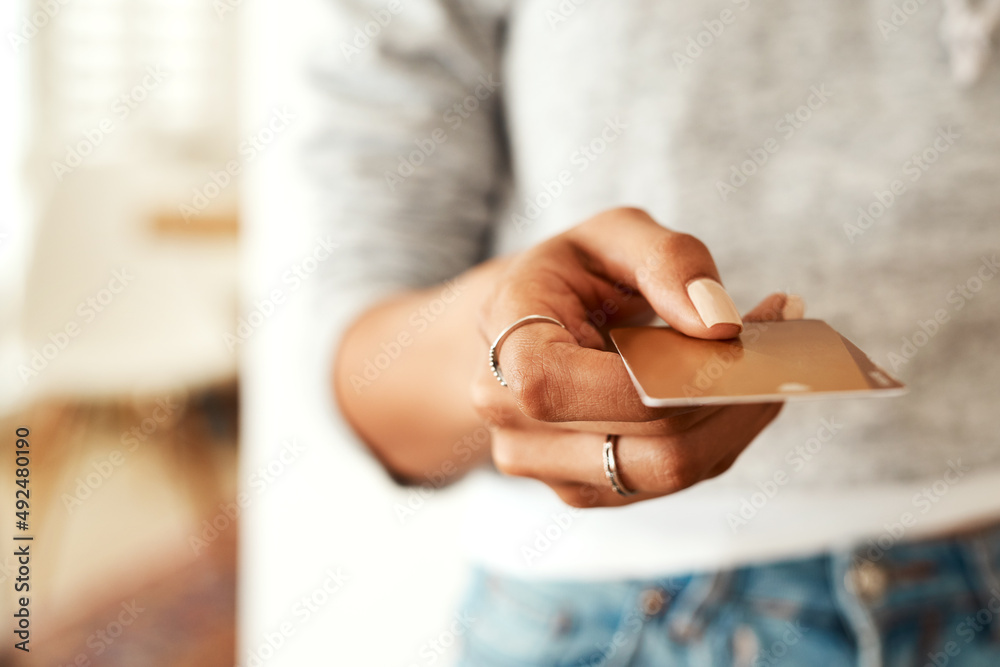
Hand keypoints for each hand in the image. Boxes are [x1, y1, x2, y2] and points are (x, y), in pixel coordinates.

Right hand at [473, 207, 802, 506]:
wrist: (521, 323)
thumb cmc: (567, 275)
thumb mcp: (611, 235)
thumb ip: (667, 261)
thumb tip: (721, 326)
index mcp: (508, 349)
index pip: (586, 391)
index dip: (674, 377)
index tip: (746, 329)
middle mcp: (513, 422)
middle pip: (650, 442)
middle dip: (732, 394)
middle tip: (784, 339)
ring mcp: (546, 466)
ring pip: (671, 470)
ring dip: (735, 420)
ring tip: (767, 362)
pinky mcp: (584, 487)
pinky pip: (671, 478)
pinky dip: (716, 436)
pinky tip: (731, 390)